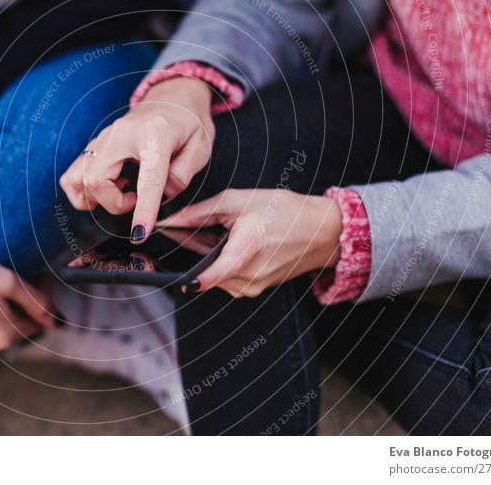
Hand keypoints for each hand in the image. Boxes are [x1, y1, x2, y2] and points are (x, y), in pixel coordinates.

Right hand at [60, 77, 213, 241]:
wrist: (174, 96)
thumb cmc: (189, 122)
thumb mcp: (200, 148)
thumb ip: (182, 176)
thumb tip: (160, 199)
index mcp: (155, 134)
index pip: (147, 179)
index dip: (143, 210)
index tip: (140, 233)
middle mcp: (123, 133)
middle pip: (96, 179)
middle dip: (114, 203)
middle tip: (136, 201)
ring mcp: (105, 136)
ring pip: (77, 177)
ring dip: (95, 198)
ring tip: (120, 194)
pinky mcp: (97, 143)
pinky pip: (75, 171)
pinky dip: (84, 189)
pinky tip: (109, 187)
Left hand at [158, 189, 342, 297]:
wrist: (321, 232)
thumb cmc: (284, 212)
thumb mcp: (239, 200)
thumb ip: (200, 213)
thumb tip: (171, 221)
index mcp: (246, 252)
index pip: (209, 276)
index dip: (187, 275)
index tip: (169, 269)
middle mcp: (249, 277)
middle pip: (205, 270)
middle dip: (193, 249)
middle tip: (191, 227)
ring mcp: (252, 287)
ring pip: (214, 274)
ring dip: (209, 255)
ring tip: (223, 232)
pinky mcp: (254, 289)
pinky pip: (227, 277)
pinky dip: (222, 262)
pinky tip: (232, 243)